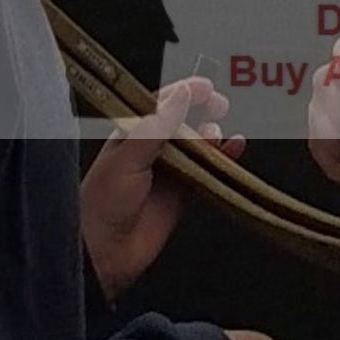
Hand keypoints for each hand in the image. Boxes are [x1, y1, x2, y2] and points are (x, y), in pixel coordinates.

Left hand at [81, 77, 244, 301]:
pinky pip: (210, 170)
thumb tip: (182, 95)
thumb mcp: (127, 158)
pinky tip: (235, 148)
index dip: (183, 92)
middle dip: (203, 110)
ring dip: (213, 134)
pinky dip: (225, 158)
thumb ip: (156, 126)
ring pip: (199, 144)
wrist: (104, 252)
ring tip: (219, 135)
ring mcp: (170, 171)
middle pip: (184, 121)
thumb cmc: (104, 203)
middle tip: (220, 106)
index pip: (160, 104)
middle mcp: (151, 149)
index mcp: (130, 135)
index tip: (206, 86)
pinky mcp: (185, 193)